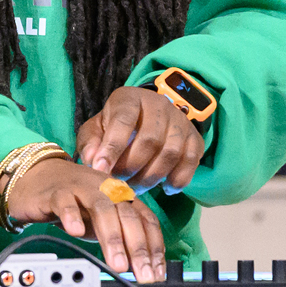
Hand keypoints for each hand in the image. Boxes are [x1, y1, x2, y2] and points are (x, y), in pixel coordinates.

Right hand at [4, 157, 165, 279]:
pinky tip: (76, 232)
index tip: (157, 274)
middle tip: (142, 274)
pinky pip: (65, 202)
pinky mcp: (56, 191)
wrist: (38, 177)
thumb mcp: (103, 221)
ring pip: (102, 209)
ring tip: (118, 264)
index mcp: (122, 196)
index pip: (146, 221)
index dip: (154, 248)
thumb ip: (122, 238)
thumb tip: (141, 268)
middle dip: (138, 248)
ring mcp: (82, 188)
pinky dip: (72, 216)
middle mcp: (106, 189)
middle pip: (128, 216)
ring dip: (113, 238)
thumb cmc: (75, 202)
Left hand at [76, 86, 202, 191]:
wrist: (146, 116)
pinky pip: (191, 161)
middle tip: (119, 182)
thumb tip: (93, 161)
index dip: (112, 148)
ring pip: (171, 153)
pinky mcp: (195, 137)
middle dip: (131, 167)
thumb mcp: (96, 128)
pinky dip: (178, 179)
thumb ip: (90, 143)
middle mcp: (158, 105)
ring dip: (151, 177)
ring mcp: (179, 120)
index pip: (123, 121)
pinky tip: (164, 188)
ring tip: (136, 186)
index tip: (101, 171)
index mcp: (129, 98)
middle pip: (150, 140)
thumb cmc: (114, 125)